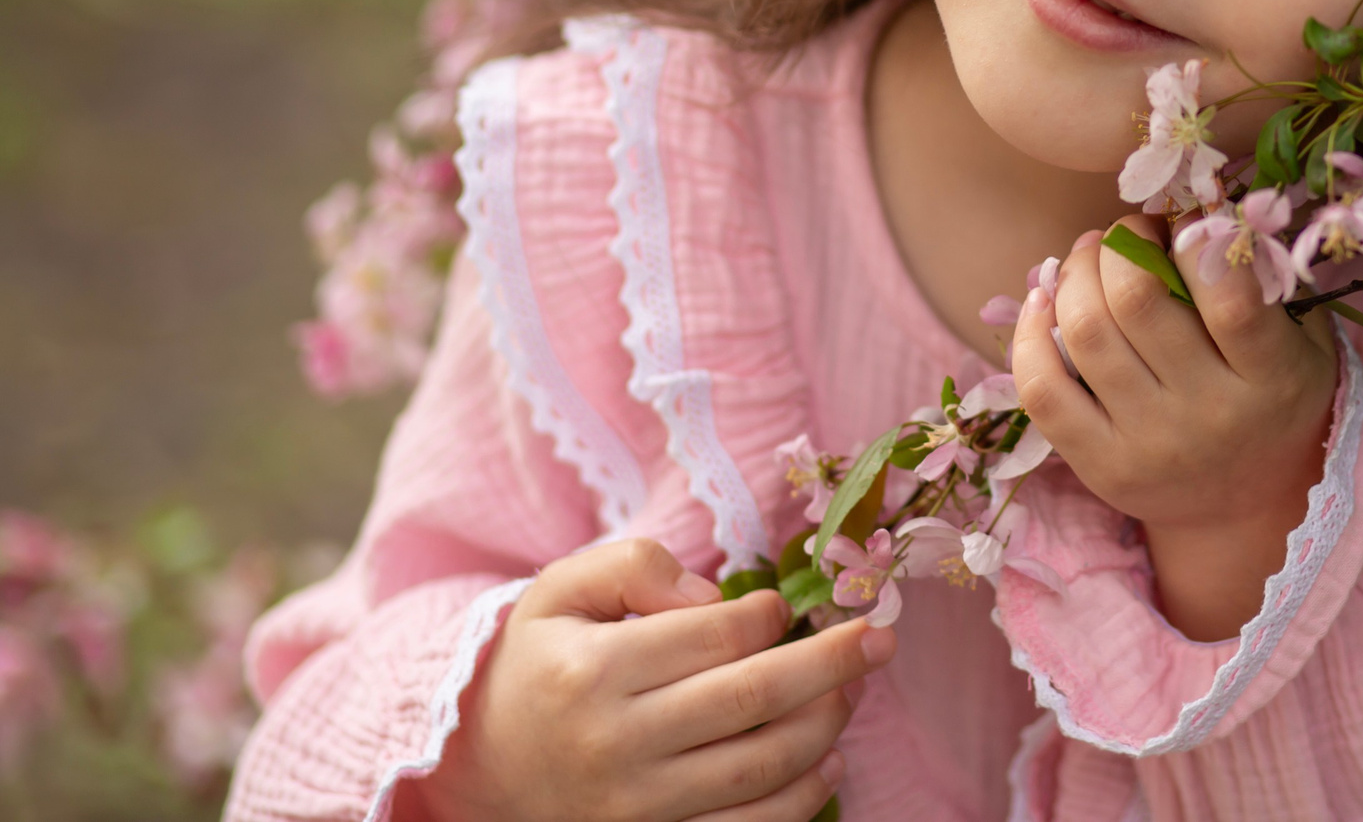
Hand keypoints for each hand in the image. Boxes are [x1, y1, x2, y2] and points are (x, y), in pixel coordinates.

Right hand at [411, 538, 894, 821]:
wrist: (482, 767)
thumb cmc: (539, 663)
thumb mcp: (560, 591)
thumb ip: (634, 564)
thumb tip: (717, 594)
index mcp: (592, 669)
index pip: (710, 636)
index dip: (766, 614)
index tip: (784, 606)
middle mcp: (613, 741)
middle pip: (749, 698)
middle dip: (830, 664)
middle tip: (880, 638)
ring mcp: (634, 805)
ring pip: (758, 768)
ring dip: (825, 726)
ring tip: (854, 690)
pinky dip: (800, 800)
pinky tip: (830, 762)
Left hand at [1011, 214, 1339, 640]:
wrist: (1250, 510)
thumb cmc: (1277, 402)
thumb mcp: (1305, 344)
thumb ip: (1264, 278)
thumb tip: (1202, 202)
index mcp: (1271, 378)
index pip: (1228, 295)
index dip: (1194, 238)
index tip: (1183, 221)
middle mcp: (1209, 414)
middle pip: (1135, 299)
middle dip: (1121, 242)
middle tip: (1126, 230)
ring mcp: (1149, 445)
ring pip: (1085, 332)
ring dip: (1077, 272)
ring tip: (1089, 254)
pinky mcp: (1099, 467)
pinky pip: (1042, 390)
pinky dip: (1032, 332)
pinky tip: (1044, 298)